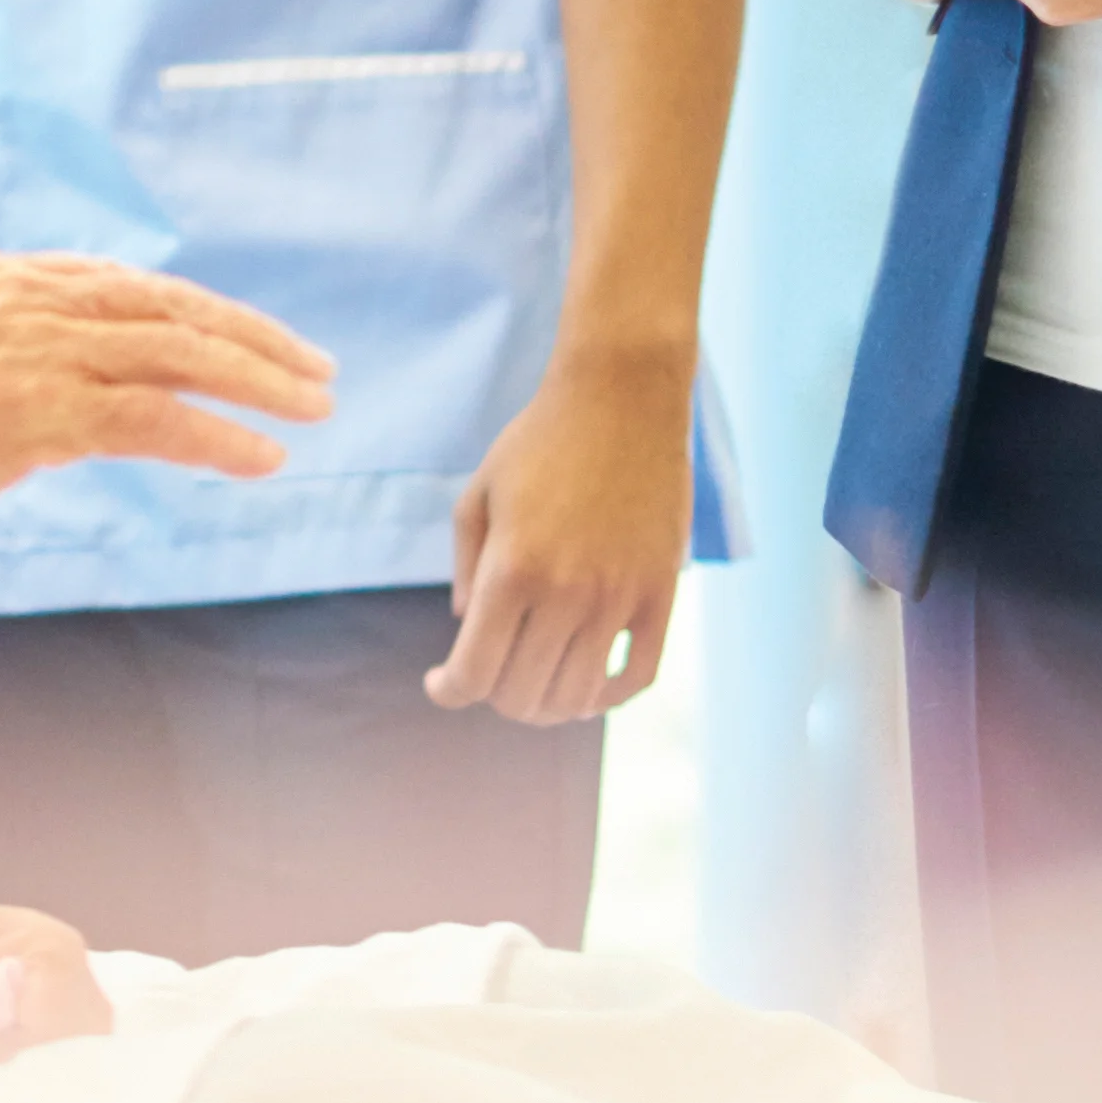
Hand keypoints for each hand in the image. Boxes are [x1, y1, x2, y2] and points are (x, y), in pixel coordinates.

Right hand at [0, 246, 335, 530]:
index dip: (174, 305)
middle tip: (308, 362)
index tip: (219, 324)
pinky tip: (264, 459)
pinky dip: (220, 438)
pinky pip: (160, 421)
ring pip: (181, 351)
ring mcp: (43, 351)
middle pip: (165, 304)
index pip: (105, 280)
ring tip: (315, 405)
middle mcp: (27, 298)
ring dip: (259, 378)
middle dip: (246, 332)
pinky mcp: (50, 410)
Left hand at [429, 344, 685, 722]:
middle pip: (522, 695)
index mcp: (511, 571)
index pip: (474, 674)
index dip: (449, 691)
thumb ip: (467, 572)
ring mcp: (619, 597)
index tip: (440, 683)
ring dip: (547, 704)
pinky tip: (587, 687)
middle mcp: (567, 593)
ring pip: (577, 696)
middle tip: (488, 675)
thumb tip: (469, 629)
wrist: (622, 398)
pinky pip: (639, 674)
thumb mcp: (478, 497)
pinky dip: (608, 695)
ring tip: (533, 685)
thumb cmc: (538, 441)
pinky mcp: (661, 592)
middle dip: (494, 696)